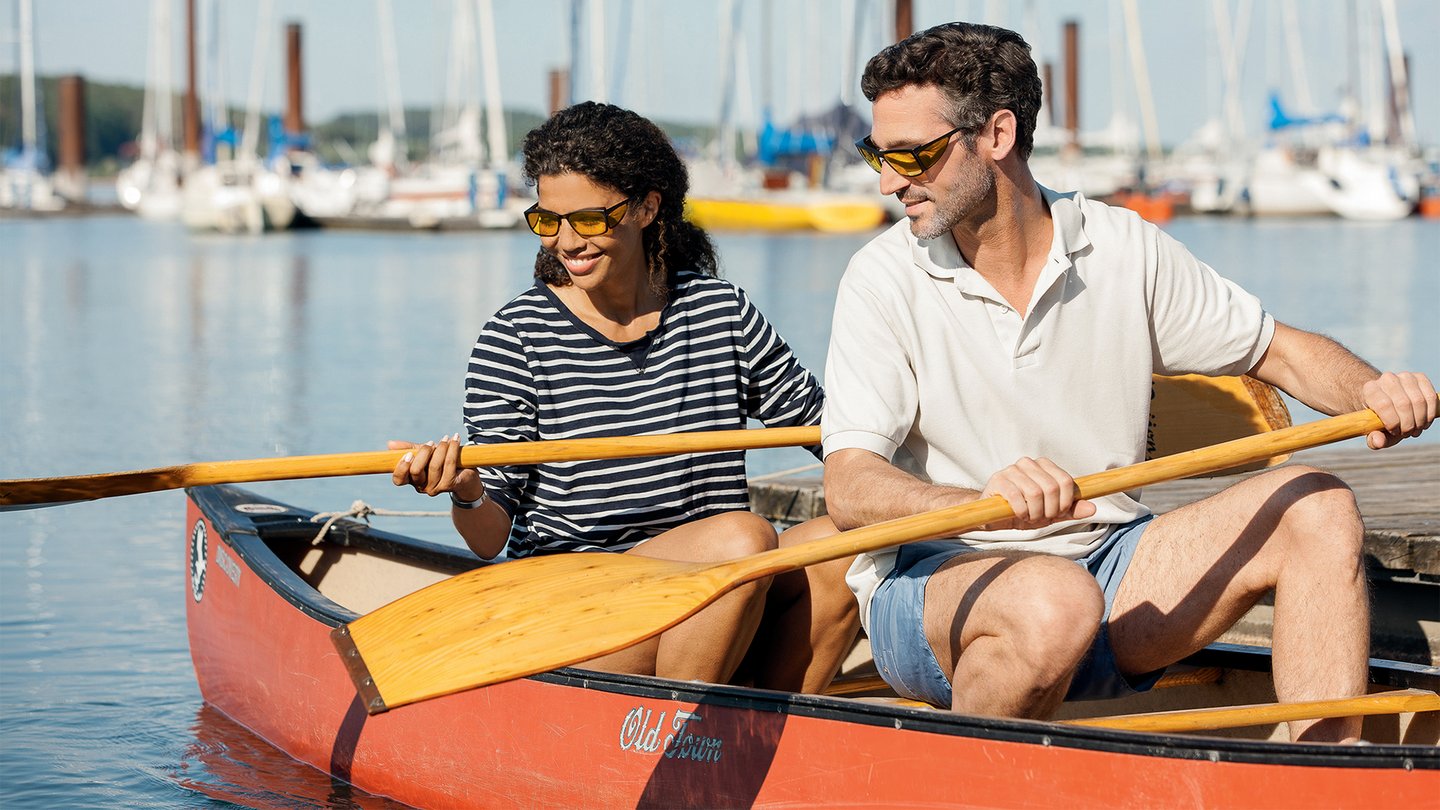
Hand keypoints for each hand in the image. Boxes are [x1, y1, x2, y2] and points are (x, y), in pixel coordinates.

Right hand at [389, 434, 484, 499]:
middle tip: (431, 443)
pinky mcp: (450, 484)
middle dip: (423, 453)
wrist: (466, 472)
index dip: (401, 467)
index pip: (398, 479)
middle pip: (416, 471)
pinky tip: (455, 439)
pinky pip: (449, 464)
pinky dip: (452, 448)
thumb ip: (408, 448)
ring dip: (441, 448)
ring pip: (434, 466)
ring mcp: (436, 488)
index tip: (409, 454)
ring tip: (446, 439)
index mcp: (411, 480)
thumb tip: (389, 444)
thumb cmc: (441, 461)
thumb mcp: (424, 453)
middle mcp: (421, 487)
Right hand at [980, 457, 1096, 530]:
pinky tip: (1018, 515)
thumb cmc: (1024, 511)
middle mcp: (1028, 463)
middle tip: (1040, 518)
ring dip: (1034, 513)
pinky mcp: (998, 480)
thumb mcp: (1050, 513)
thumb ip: (1070, 510)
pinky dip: (1021, 512)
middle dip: (1049, 510)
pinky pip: (1017, 497)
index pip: (1065, 481)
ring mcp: (1012, 470)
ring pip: (1035, 493)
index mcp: (1044, 466)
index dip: (1065, 502)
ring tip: (1029, 517)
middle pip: (1052, 488)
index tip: (1057, 513)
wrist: (993, 516)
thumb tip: (1093, 508)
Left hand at [1361, 372, 1436, 448]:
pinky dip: (1430, 413)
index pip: (1384, 405)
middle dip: (1408, 424)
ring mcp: (1404, 376)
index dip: (1393, 422)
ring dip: (1421, 420)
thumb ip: (1373, 439)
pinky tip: (1424, 422)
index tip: (1395, 432)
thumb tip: (1378, 442)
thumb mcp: (1373, 431)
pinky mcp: (1420, 378)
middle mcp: (1386, 379)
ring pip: (1419, 400)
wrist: (1386, 401)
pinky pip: (1430, 396)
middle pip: (1404, 404)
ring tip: (1415, 429)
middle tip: (1407, 433)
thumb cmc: (1379, 418)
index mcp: (1370, 389)